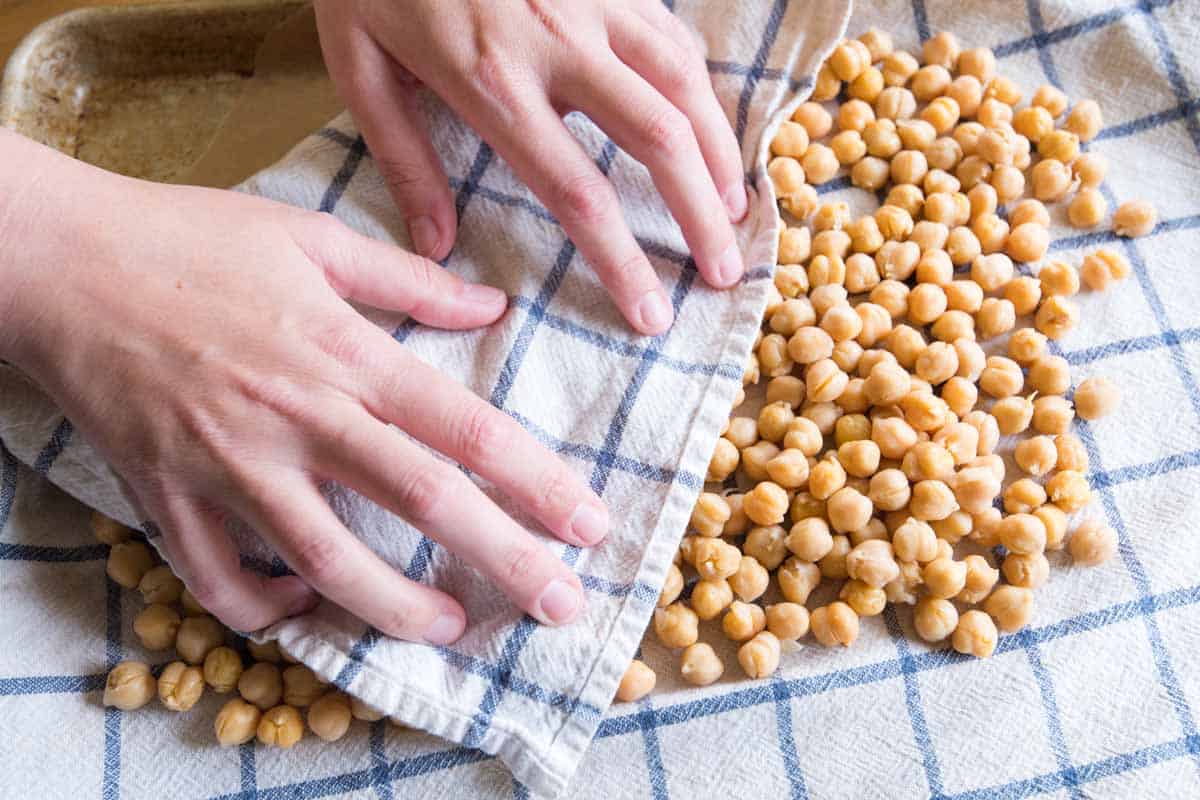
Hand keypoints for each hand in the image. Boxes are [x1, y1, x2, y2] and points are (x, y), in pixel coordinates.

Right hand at [0, 131, 605, 642]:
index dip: (536, 481)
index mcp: (343, 352)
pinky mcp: (168, 494)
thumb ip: (409, 282)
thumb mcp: (312, 238)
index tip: (590, 524)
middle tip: (562, 604)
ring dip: (396, 607)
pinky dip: (262, 609)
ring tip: (453, 629)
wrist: (61, 260)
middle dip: (503, 559)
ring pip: (326, 559)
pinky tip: (306, 613)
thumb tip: (492, 310)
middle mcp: (298, 417)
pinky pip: (218, 577)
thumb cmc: (191, 239)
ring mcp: (230, 464)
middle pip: (419, 502)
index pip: (463, 428)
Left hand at [314, 0, 747, 335]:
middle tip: (724, 273)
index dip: (623, 261)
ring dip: (720, 155)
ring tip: (735, 214)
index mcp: (493, 84)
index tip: (650, 313)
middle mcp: (559, 45)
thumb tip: (437, 245)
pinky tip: (712, 132)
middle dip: (701, 216)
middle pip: (659, 140)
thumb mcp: (360, 68)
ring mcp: (593, 4)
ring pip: (685, 85)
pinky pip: (674, 39)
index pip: (578, 193)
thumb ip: (404, 158)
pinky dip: (704, 93)